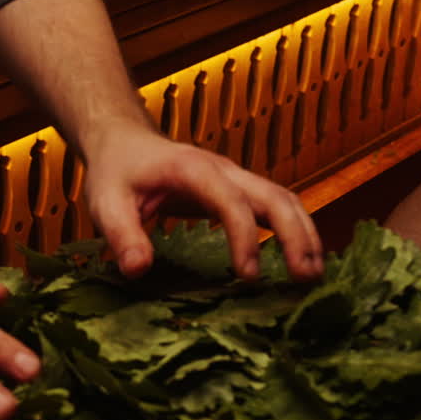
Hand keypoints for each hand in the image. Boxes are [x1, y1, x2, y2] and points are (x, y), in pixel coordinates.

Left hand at [83, 122, 323, 280]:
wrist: (125, 142)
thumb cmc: (116, 172)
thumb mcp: (106, 203)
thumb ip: (121, 235)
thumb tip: (138, 270)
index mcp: (192, 170)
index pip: (230, 202)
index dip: (243, 238)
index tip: (247, 276)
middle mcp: (223, 170)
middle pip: (274, 196)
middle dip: (295, 235)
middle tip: (306, 277)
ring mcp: (236, 178)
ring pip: (284, 199)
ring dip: (305, 234)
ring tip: (315, 275)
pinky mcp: (240, 190)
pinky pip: (277, 206)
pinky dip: (296, 230)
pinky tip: (303, 260)